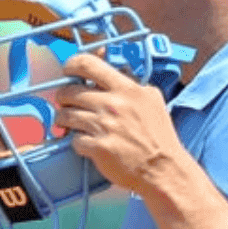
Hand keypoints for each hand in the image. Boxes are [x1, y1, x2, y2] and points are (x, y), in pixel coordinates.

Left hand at [54, 53, 187, 195]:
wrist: (164, 169)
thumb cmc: (158, 135)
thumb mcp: (150, 98)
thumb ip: (128, 80)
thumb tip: (105, 59)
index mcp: (126, 89)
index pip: (87, 64)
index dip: (71, 65)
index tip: (68, 71)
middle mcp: (113, 104)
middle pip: (69, 91)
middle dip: (63, 97)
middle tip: (67, 103)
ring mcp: (104, 126)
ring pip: (65, 115)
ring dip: (64, 119)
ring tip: (72, 123)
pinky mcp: (98, 147)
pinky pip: (73, 139)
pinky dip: (77, 141)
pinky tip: (87, 142)